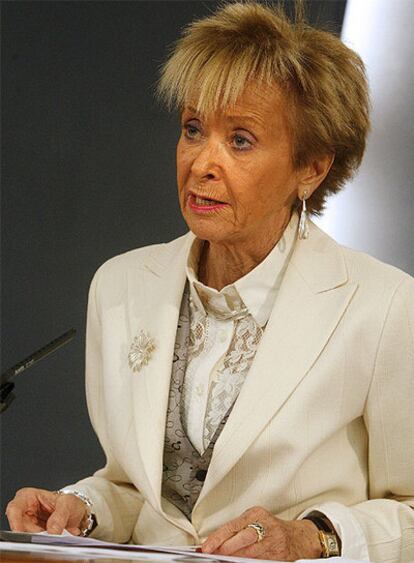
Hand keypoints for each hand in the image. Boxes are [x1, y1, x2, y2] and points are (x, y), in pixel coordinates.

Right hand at [6, 487, 88, 535]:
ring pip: (28, 537)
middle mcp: (25, 512)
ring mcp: (29, 526)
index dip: (15, 521)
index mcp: (28, 497)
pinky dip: (45, 542)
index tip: (21, 532)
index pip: (14, 508)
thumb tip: (52, 530)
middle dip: (33, 533)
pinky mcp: (35, 537)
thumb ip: (60, 516)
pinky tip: (56, 536)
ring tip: (56, 532)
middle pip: (20, 527)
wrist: (78, 513)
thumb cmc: (69, 503)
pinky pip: (36, 542)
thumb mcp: (68, 503)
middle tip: (47, 534)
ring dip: (41, 538)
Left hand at [201, 506, 321, 560]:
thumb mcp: (255, 521)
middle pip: (243, 538)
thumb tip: (214, 543)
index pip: (233, 525)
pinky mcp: (280, 557)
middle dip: (226, 549)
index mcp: (257, 514)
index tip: (206, 547)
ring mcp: (274, 542)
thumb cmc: (272, 529)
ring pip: (250, 553)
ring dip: (235, 559)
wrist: (299, 538)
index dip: (218, 538)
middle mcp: (266, 526)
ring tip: (224, 560)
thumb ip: (237, 530)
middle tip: (214, 554)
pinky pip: (261, 562)